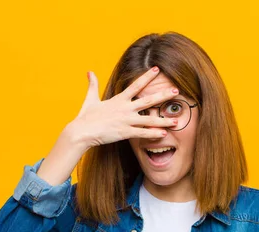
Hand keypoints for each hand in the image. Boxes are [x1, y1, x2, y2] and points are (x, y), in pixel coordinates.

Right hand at [64, 67, 178, 148]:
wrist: (81, 131)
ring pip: (149, 120)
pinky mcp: (124, 132)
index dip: (147, 76)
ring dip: (164, 120)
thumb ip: (92, 85)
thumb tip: (89, 72)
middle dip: (163, 96)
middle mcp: (125, 109)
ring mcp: (126, 121)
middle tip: (176, 91)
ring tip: (177, 121)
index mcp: (119, 100)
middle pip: (148, 100)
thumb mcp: (90, 99)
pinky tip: (164, 134)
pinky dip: (153, 133)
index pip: (136, 85)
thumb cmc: (85, 117)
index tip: (157, 69)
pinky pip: (142, 133)